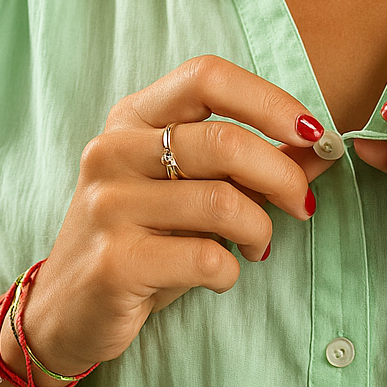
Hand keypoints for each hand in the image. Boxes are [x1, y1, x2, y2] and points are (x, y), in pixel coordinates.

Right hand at [11, 57, 332, 376]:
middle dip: (283, 176)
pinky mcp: (115, 263)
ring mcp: (108, 206)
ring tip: (258, 245)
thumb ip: (252, 164)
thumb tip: (320, 148)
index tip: (310, 133)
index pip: (208, 76)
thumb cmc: (143, 238)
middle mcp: (113, 151)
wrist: (66, 310)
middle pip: (224, 142)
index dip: (269, 100)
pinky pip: (206, 257)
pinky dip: (232, 270)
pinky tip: (221, 274)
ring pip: (222, 202)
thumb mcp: (190, 189)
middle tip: (301, 205)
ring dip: (260, 229)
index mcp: (133, 117)